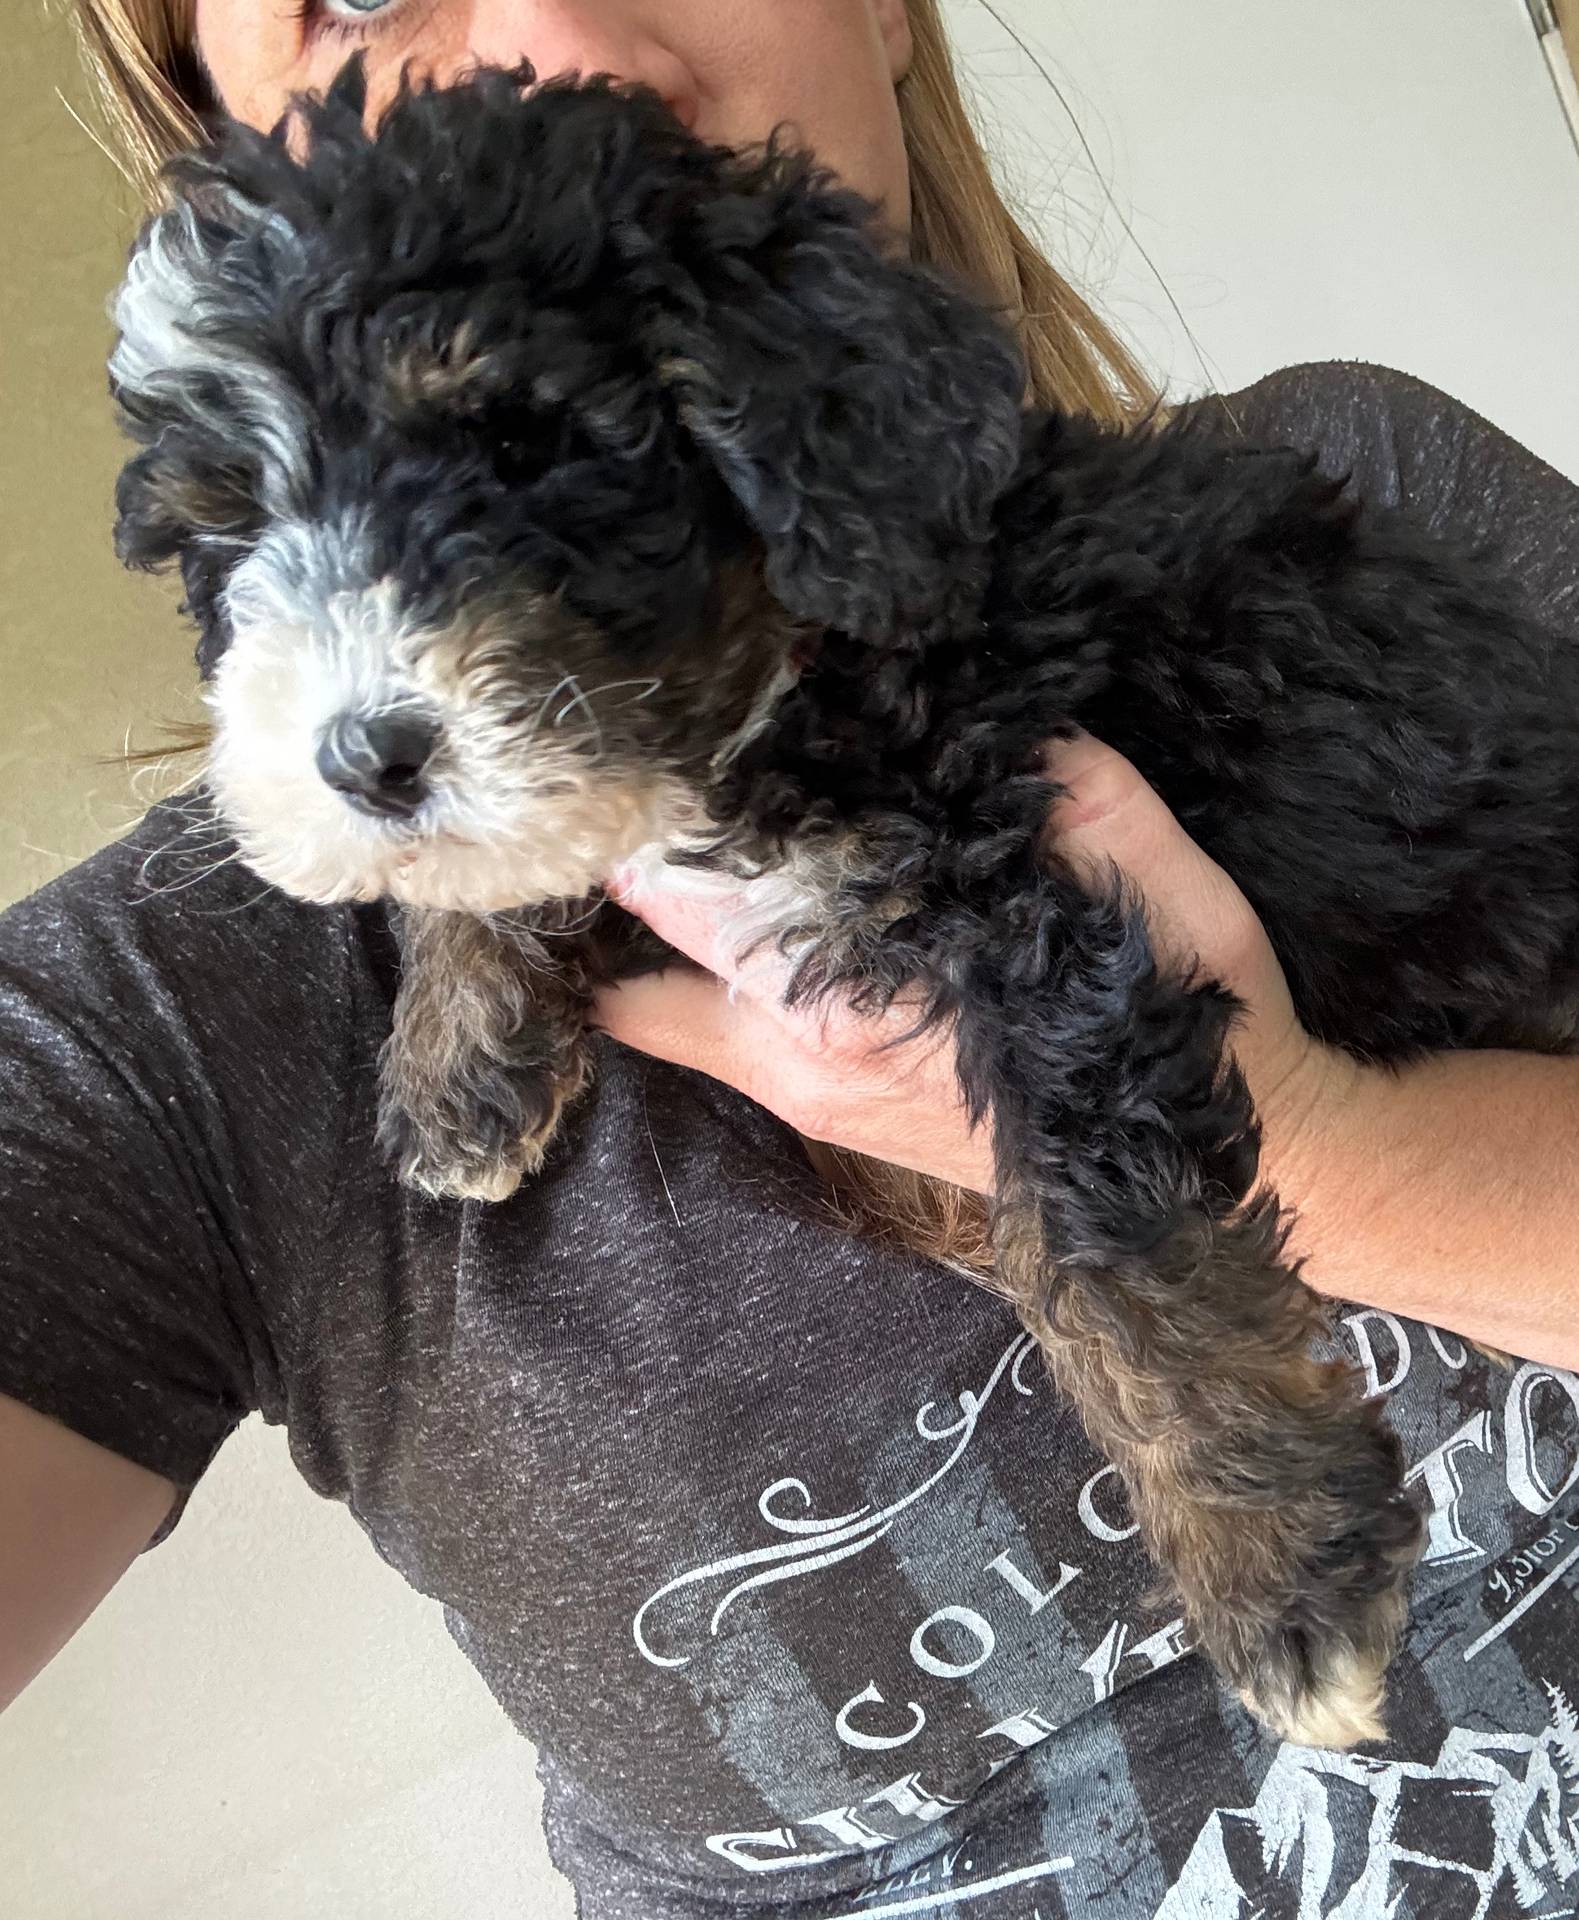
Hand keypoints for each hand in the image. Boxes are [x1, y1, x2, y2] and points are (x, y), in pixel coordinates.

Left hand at [593, 733, 1352, 1198]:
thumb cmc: (1179, 1029)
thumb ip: (1089, 793)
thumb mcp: (1161, 890)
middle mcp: (806, 1057)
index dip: (671, 815)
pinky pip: (703, 1043)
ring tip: (665, 837)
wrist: (1211, 1170)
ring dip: (653, 928)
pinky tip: (704, 921)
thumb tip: (1012, 719)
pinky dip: (680, 983)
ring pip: (661, 1007)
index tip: (661, 744)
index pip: (705, 896)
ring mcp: (803, 1098)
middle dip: (640, 866)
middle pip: (654, 949)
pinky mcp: (820, 1116)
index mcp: (863, 1003)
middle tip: (647, 781)